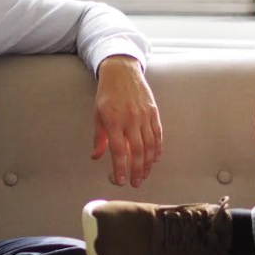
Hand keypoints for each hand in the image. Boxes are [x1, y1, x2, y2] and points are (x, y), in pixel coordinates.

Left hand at [92, 55, 162, 187]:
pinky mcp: (154, 112)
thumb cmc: (107, 94)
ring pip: (150, 145)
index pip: (119, 151)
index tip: (120, 181)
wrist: (122, 71)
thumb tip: (96, 156)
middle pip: (137, 151)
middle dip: (136, 170)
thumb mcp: (97, 114)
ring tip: (144, 175)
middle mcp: (131, 119)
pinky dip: (158, 149)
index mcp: (114, 121)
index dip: (120, 168)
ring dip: (148, 164)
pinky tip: (154, 160)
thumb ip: (99, 138)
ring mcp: (144, 115)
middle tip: (135, 183)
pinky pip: (158, 134)